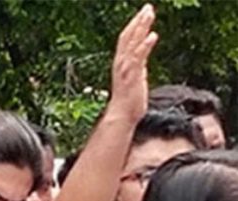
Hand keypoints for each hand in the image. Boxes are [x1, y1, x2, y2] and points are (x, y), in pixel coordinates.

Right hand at [107, 3, 157, 121]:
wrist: (122, 116)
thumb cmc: (129, 101)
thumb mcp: (135, 79)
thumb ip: (137, 67)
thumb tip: (141, 61)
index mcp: (121, 63)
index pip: (125, 39)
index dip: (134, 25)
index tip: (143, 13)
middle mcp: (121, 63)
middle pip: (128, 36)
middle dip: (138, 21)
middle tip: (148, 8)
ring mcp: (126, 68)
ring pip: (132, 43)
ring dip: (141, 27)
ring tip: (149, 14)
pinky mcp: (132, 75)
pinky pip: (138, 57)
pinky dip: (145, 45)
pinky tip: (153, 35)